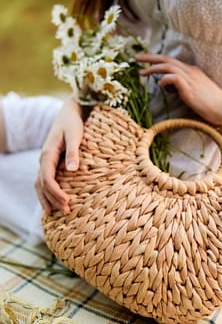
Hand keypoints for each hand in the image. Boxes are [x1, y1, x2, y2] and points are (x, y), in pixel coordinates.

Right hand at [35, 96, 83, 214]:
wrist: (69, 113)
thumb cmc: (73, 123)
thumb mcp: (75, 135)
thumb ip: (73, 152)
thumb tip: (72, 170)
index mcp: (48, 154)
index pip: (47, 178)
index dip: (56, 192)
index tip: (67, 202)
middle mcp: (44, 159)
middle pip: (43, 184)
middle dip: (53, 199)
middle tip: (66, 212)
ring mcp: (46, 161)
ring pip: (40, 184)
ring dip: (47, 198)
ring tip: (54, 213)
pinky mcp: (51, 162)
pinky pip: (44, 180)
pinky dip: (46, 192)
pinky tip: (52, 201)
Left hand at [136, 53, 221, 124]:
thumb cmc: (209, 103)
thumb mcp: (192, 91)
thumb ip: (179, 86)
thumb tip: (165, 85)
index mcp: (191, 71)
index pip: (171, 61)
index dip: (156, 60)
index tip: (143, 62)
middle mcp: (190, 71)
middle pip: (166, 59)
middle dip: (149, 58)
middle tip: (135, 58)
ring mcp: (190, 79)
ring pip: (168, 67)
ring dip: (152, 68)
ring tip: (141, 72)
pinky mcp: (190, 88)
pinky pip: (174, 78)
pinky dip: (164, 79)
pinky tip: (160, 84)